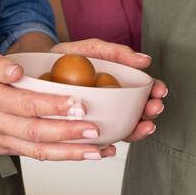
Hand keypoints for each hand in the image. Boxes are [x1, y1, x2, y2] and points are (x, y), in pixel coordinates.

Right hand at [0, 48, 115, 160]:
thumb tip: (17, 72)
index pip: (26, 105)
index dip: (53, 106)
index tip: (78, 104)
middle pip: (36, 133)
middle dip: (68, 134)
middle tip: (96, 131)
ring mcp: (1, 140)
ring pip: (39, 152)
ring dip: (71, 153)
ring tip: (100, 151)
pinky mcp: (7, 148)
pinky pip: (37, 154)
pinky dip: (63, 155)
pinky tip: (87, 152)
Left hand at [49, 38, 166, 142]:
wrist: (34, 66)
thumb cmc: (64, 56)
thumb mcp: (91, 49)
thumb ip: (116, 53)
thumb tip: (145, 60)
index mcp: (115, 85)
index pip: (141, 92)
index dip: (154, 92)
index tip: (160, 90)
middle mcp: (109, 104)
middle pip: (137, 112)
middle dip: (151, 112)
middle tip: (155, 108)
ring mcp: (96, 117)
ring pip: (122, 128)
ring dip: (138, 129)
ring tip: (145, 125)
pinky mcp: (80, 129)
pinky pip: (96, 141)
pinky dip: (108, 144)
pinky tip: (114, 145)